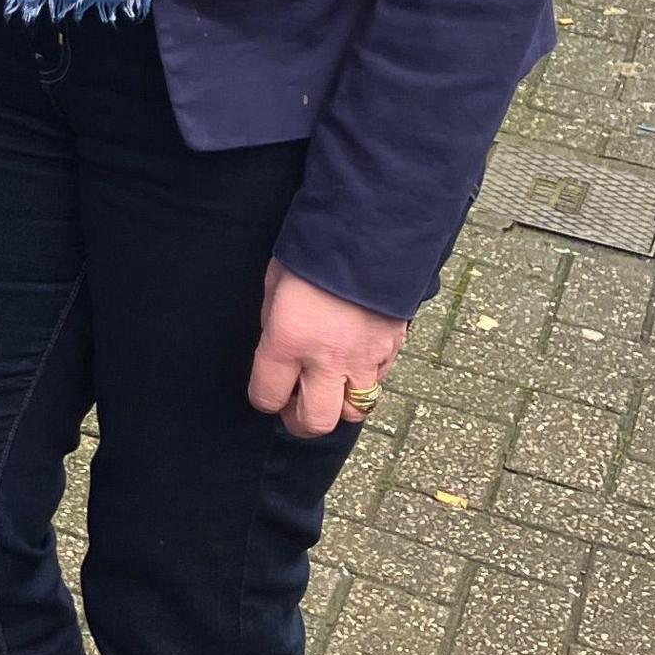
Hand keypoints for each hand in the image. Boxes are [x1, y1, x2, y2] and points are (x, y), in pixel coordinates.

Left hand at [248, 262, 407, 438]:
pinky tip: (355, 362)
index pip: (267, 397)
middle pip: (315, 422)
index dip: (263, 398)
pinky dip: (366, 380)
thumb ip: (273, 325)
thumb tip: (277, 351)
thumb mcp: (275, 285)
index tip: (267, 391)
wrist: (371, 232)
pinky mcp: (391, 349)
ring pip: (353, 411)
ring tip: (328, 387)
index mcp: (287, 341)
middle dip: (300, 421)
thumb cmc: (312, 252)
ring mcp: (363, 357)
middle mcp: (326, 358)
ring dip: (337, 405)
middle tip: (295, 407)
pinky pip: (379, 383)